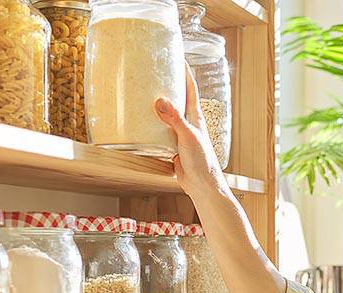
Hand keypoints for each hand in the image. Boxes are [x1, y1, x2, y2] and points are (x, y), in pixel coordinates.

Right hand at [154, 63, 227, 198]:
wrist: (202, 185)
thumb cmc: (202, 162)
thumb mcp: (188, 136)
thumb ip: (175, 119)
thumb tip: (160, 101)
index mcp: (194, 116)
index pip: (190, 88)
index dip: (183, 72)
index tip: (176, 57)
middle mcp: (188, 123)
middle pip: (177, 98)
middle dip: (168, 84)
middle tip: (153, 71)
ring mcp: (179, 134)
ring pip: (166, 115)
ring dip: (157, 105)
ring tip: (142, 93)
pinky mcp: (171, 147)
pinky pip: (159, 131)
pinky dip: (151, 125)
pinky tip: (140, 123)